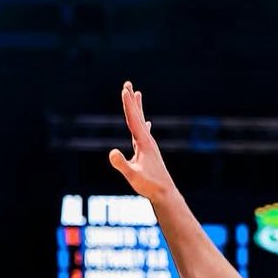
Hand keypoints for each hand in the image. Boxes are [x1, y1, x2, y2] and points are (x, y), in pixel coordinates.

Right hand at [109, 81, 175, 203]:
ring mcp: (149, 146)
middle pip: (137, 116)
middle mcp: (147, 141)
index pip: (133, 119)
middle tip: (128, 84)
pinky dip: (144, 125)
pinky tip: (147, 123)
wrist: (165, 193)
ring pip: (141, 122)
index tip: (124, 89)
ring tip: (137, 95)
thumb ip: (122, 164)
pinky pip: (144, 134)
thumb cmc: (149, 185)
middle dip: (131, 100)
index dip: (127, 104)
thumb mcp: (132, 175)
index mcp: (143, 143)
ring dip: (137, 108)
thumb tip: (112, 152)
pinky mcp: (150, 152)